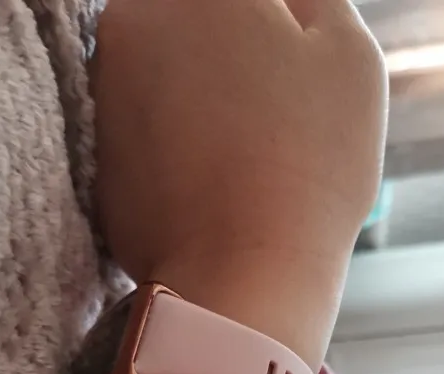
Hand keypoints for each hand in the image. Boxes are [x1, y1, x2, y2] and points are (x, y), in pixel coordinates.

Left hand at [93, 0, 386, 363]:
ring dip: (204, 101)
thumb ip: (312, 1)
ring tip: (250, 158)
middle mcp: (136, 20)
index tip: (294, 72)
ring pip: (168, 77)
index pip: (243, 2)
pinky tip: (216, 186)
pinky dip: (178, 150)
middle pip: (195, 23)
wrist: (245, 276)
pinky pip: (147, 135)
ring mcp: (105, 91)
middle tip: (278, 117)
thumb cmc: (310, 166)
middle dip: (236, 58)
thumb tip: (284, 3)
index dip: (279, 31)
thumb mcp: (346, 53)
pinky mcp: (97, 155)